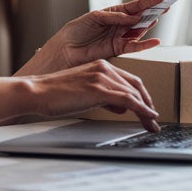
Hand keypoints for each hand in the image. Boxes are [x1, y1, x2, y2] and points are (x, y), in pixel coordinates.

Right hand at [26, 60, 160, 131]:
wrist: (38, 92)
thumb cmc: (56, 94)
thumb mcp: (84, 94)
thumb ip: (104, 98)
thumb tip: (121, 107)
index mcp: (101, 66)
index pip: (129, 80)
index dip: (142, 95)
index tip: (147, 108)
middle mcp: (105, 68)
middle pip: (136, 86)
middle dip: (148, 103)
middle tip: (153, 119)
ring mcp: (102, 77)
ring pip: (134, 94)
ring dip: (146, 111)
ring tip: (151, 124)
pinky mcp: (100, 89)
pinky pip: (128, 100)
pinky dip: (142, 110)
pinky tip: (148, 117)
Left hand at [30, 0, 166, 72]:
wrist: (66, 49)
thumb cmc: (76, 30)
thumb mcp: (94, 17)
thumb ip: (115, 17)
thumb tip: (134, 18)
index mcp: (113, 13)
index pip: (134, 6)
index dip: (148, 1)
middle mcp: (119, 24)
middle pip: (140, 17)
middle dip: (153, 11)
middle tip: (166, 6)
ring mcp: (120, 37)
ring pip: (140, 30)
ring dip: (149, 24)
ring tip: (158, 17)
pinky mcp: (118, 50)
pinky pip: (134, 46)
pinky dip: (145, 44)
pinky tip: (155, 40)